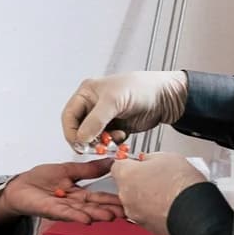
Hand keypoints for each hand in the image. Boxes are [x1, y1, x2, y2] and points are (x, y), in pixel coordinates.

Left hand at [0, 159, 124, 225]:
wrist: (18, 186)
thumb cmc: (39, 179)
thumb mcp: (68, 169)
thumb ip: (89, 169)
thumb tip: (109, 162)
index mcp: (78, 193)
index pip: (99, 197)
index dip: (113, 198)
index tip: (128, 198)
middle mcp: (73, 203)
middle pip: (94, 206)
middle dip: (110, 209)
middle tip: (126, 212)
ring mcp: (62, 208)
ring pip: (82, 211)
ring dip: (97, 214)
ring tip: (111, 216)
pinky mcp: (50, 209)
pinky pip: (65, 213)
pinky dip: (76, 216)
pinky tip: (87, 219)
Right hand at [61, 71, 188, 149]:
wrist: (164, 98)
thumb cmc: (141, 88)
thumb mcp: (114, 100)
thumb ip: (96, 119)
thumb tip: (81, 137)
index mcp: (87, 93)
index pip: (69, 116)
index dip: (71, 132)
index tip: (79, 144)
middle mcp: (93, 105)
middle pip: (79, 129)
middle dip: (87, 139)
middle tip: (96, 146)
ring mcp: (105, 118)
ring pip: (92, 138)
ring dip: (100, 143)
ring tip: (113, 139)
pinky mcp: (116, 128)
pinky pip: (106, 141)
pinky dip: (112, 144)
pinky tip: (122, 136)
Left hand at [111, 152, 206, 234]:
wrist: (194, 210)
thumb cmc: (181, 184)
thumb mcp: (166, 157)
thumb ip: (150, 158)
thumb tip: (149, 160)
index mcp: (126, 175)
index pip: (117, 165)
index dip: (130, 163)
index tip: (138, 163)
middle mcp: (126, 196)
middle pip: (126, 185)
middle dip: (138, 181)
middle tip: (157, 176)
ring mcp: (135, 213)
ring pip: (136, 201)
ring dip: (146, 196)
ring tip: (166, 191)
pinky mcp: (147, 226)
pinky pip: (146, 214)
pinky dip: (154, 210)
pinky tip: (169, 203)